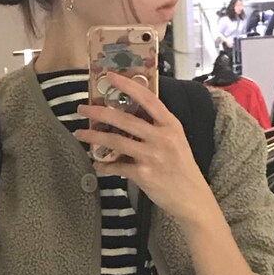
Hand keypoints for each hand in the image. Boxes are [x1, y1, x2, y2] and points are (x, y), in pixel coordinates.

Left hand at [75, 74, 216, 225]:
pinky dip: (104, 166)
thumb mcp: (176, 141)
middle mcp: (162, 138)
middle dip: (99, 112)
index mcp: (171, 125)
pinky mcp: (144, 174)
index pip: (148, 99)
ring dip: (94, 137)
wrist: (192, 198)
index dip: (127, 85)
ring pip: (117, 142)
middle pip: (125, 120)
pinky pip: (117, 167)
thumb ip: (157, 128)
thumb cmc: (182, 168)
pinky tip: (97, 165)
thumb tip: (129, 117)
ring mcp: (152, 156)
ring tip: (80, 133)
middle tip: (82, 109)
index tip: (109, 76)